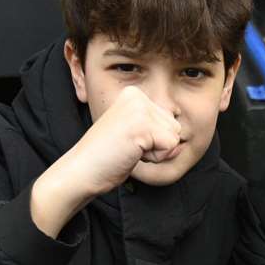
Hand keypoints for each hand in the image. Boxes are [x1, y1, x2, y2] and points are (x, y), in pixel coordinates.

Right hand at [31, 86, 182, 236]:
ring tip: (129, 149)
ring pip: (174, 136)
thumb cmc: (106, 157)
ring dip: (156, 152)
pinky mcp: (142, 124)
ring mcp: (139, 108)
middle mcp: (137, 96)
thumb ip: (158, 132)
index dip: (153, 140)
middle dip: (157, 145)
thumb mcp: (136, 136)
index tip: (127, 141)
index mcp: (133, 94)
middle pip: (174, 127)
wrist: (82, 170)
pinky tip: (131, 153)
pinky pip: (170, 146)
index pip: (168, 120)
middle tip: (128, 147)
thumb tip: (181, 144)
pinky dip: (154, 157)